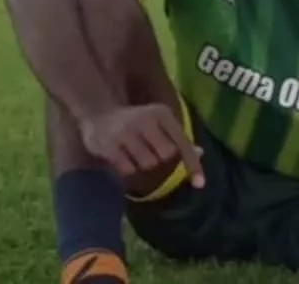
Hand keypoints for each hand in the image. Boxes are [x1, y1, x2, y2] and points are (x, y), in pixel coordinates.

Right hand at [80, 103, 204, 187]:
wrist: (98, 113)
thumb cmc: (136, 122)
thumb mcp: (159, 123)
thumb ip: (178, 139)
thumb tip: (201, 153)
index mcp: (162, 114)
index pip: (182, 143)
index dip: (192, 164)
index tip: (200, 184)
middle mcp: (146, 120)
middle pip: (166, 156)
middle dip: (160, 159)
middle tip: (148, 151)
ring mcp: (126, 132)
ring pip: (148, 164)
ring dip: (143, 165)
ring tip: (133, 153)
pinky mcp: (109, 145)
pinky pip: (129, 170)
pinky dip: (128, 169)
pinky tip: (121, 157)